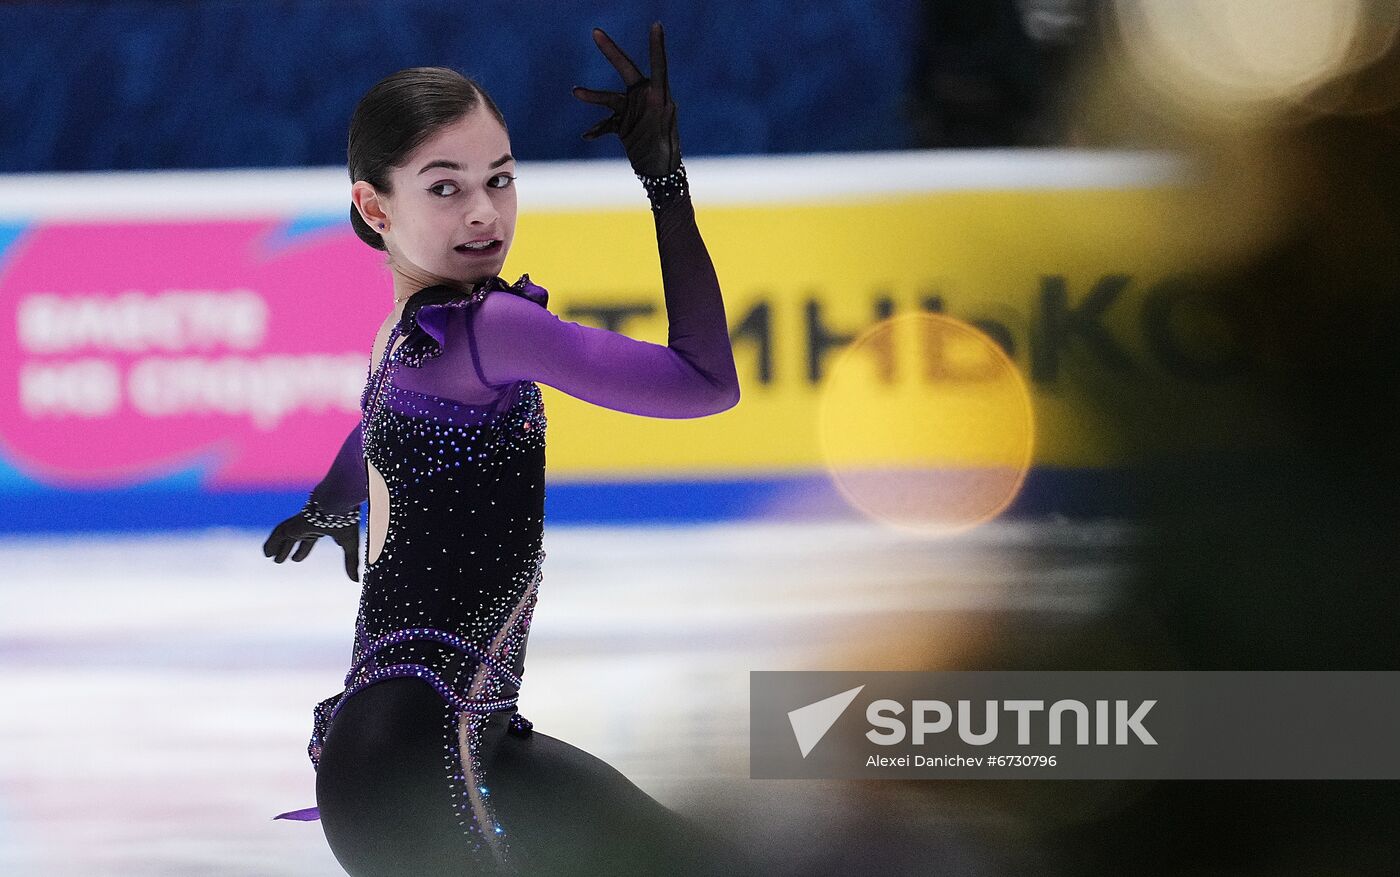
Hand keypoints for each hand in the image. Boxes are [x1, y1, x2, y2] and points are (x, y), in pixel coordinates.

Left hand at [262, 508, 359, 582]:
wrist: (339, 503)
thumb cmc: (346, 521)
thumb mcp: (348, 544)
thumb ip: (350, 562)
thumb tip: (356, 580)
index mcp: (322, 526)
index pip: (310, 539)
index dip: (303, 549)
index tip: (297, 558)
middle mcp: (309, 524)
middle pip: (295, 538)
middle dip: (287, 548)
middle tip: (280, 559)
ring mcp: (300, 524)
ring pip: (285, 536)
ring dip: (278, 547)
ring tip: (269, 557)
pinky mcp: (294, 524)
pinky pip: (278, 534)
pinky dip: (271, 543)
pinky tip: (266, 553)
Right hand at [572, 22, 680, 177]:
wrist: (660, 176)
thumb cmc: (665, 155)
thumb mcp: (663, 133)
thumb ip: (658, 113)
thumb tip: (657, 97)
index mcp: (659, 98)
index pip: (658, 66)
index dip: (656, 46)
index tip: (656, 25)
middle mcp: (646, 99)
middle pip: (626, 70)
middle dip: (610, 51)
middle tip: (595, 32)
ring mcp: (634, 110)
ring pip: (610, 98)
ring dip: (593, 96)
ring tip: (576, 92)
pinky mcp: (625, 124)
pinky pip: (606, 121)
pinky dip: (596, 128)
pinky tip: (587, 136)